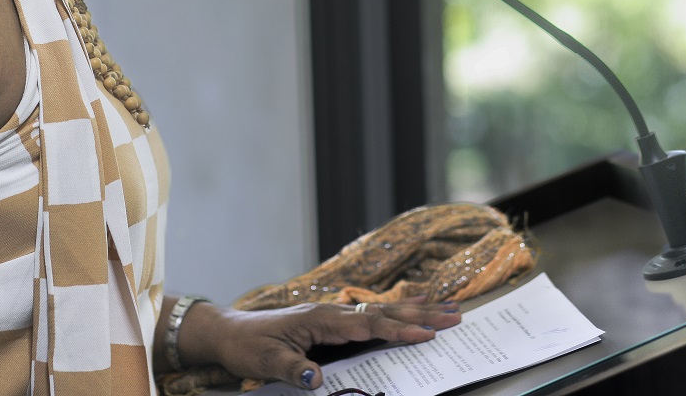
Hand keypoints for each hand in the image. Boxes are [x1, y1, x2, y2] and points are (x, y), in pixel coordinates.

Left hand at [184, 299, 461, 389]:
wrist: (229, 332)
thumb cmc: (248, 345)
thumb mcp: (266, 361)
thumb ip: (295, 369)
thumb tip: (320, 380)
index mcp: (321, 319)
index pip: (369, 325)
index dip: (399, 330)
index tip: (429, 333)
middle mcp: (332, 312)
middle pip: (384, 312)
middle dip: (421, 315)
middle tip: (456, 314)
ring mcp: (334, 314)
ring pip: (383, 311)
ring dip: (416, 310)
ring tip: (447, 306)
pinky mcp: (333, 321)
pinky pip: (372, 314)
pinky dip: (397, 311)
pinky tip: (413, 305)